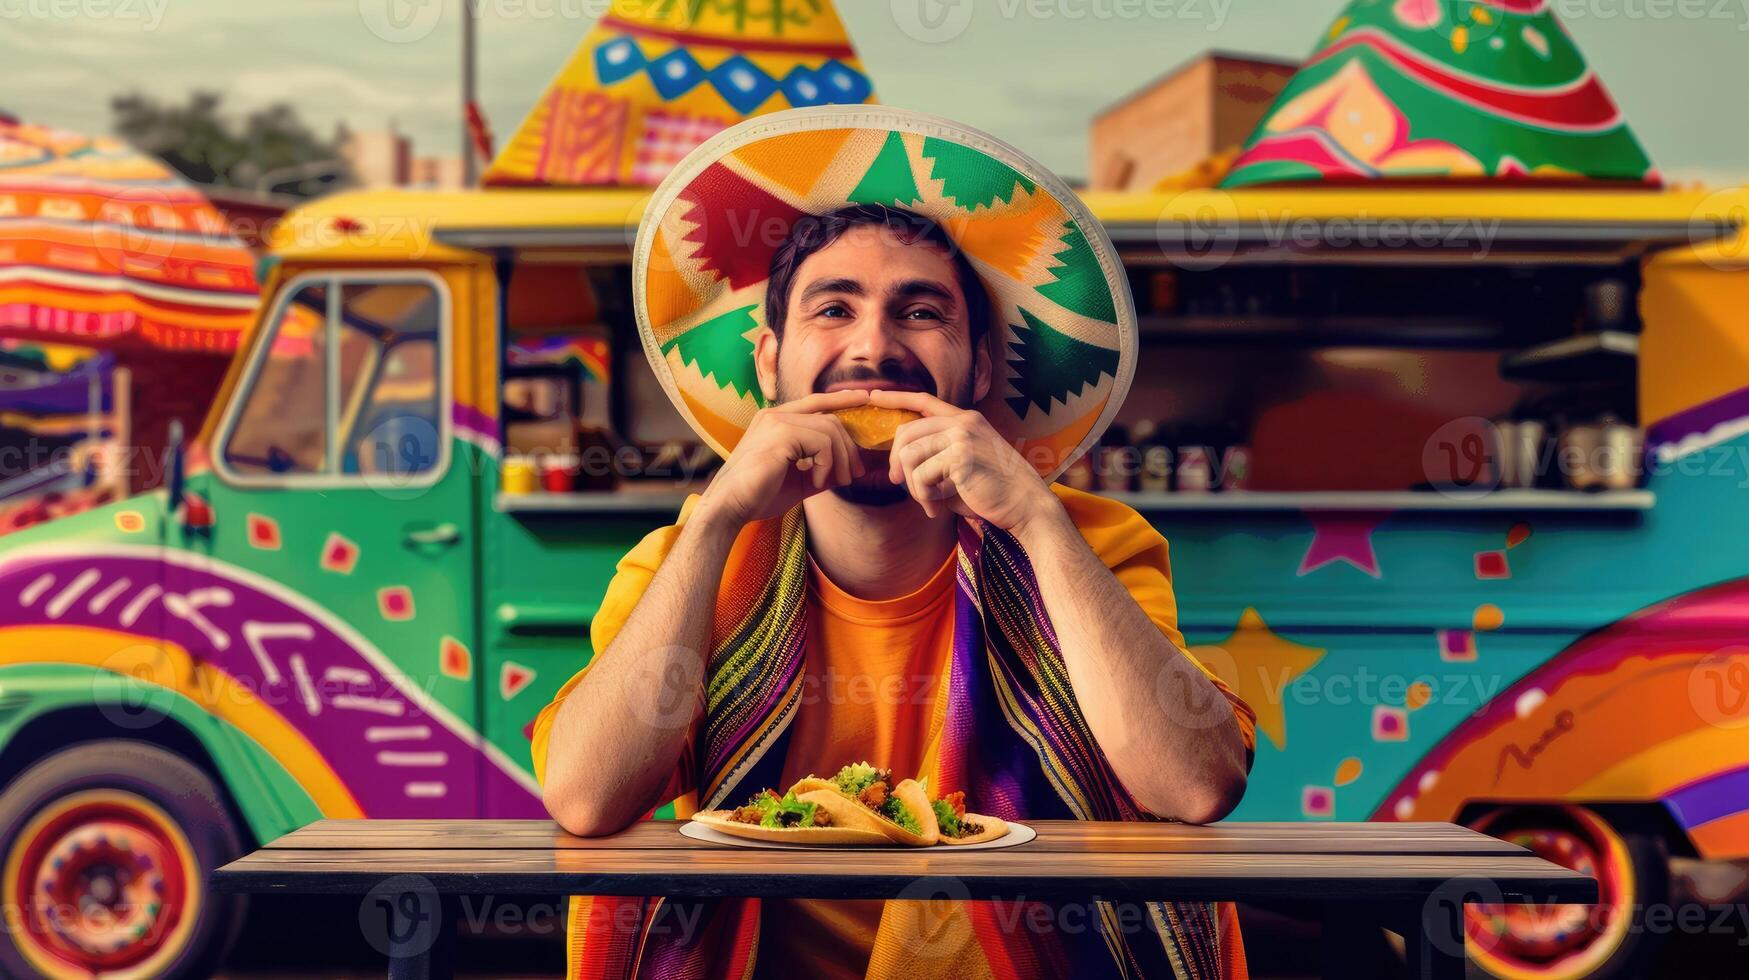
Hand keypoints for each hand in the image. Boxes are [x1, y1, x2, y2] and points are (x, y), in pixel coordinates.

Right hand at [697, 390, 869, 527]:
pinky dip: (827, 465)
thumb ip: (824, 468)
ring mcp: (777, 421)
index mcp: (776, 420)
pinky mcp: (780, 433)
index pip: (817, 402)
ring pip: (830, 429)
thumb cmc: (760, 495)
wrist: (730, 507)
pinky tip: (816, 482)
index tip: (867, 400)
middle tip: (854, 474)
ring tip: (836, 483)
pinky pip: (822, 443)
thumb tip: (855, 468)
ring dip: (841, 460)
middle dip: (849, 446)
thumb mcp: (800, 480)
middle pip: (830, 417)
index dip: (843, 399)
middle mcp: (776, 415)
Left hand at [871, 389, 1060, 532]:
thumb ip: (933, 459)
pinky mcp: (962, 455)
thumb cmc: (992, 492)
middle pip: (907, 431)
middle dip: (896, 461)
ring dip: (913, 486)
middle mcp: (963, 421)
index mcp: (965, 420)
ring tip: (929, 503)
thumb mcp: (960, 469)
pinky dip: (923, 497)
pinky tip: (937, 508)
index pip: (923, 400)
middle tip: (899, 484)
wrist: (1025, 505)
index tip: (871, 396)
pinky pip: (921, 475)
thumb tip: (897, 468)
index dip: (895, 397)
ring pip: (910, 456)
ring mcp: (963, 436)